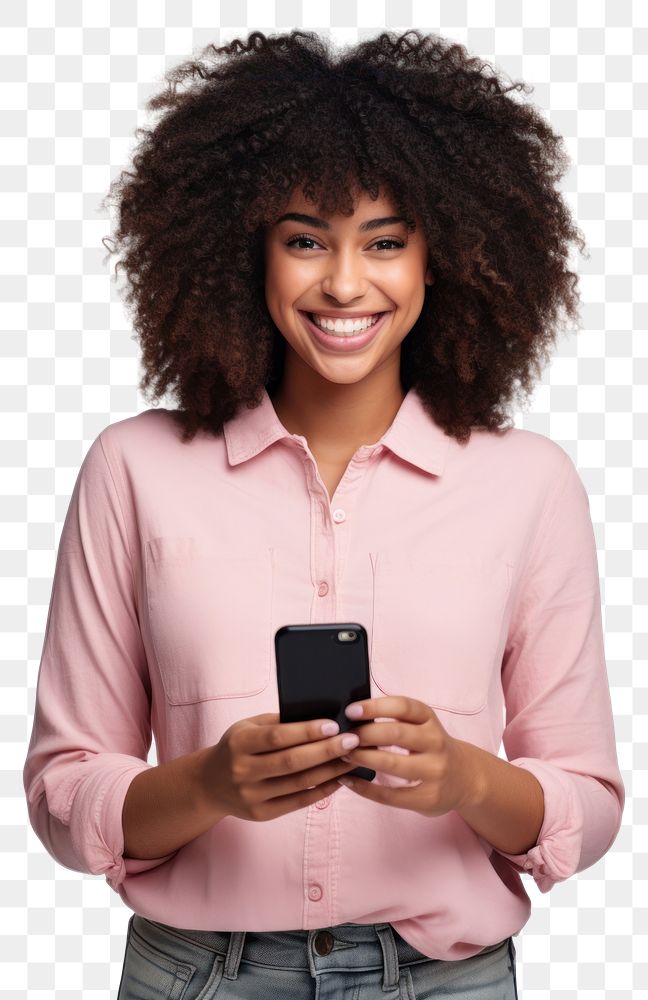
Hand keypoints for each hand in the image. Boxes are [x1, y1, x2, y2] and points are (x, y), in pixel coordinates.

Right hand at [201, 713, 357, 821]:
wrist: (209, 784)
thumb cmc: (237, 747)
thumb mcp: (248, 727)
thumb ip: (278, 721)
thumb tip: (319, 714)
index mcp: (239, 743)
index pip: (277, 737)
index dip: (307, 731)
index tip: (334, 724)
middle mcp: (243, 770)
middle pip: (292, 761)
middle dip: (327, 750)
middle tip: (353, 740)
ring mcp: (251, 795)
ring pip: (299, 783)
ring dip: (331, 771)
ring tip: (352, 759)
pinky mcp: (261, 814)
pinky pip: (298, 802)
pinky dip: (322, 791)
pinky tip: (339, 779)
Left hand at [335, 696, 480, 817]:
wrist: (467, 778)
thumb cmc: (432, 746)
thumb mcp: (423, 726)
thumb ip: (397, 720)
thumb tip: (354, 717)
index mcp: (430, 720)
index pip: (403, 706)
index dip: (375, 706)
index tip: (351, 711)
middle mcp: (435, 743)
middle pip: (395, 734)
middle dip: (364, 734)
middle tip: (343, 736)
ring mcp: (434, 771)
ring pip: (392, 764)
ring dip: (363, 758)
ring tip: (344, 755)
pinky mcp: (428, 797)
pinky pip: (391, 795)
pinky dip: (366, 788)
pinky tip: (349, 781)